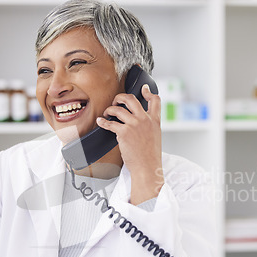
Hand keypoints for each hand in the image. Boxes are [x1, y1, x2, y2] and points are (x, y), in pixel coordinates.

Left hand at [97, 84, 163, 204]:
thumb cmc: (150, 157)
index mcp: (155, 121)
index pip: (155, 100)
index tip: (144, 89)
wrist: (147, 168)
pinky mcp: (124, 133)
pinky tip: (100, 121)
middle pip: (132, 99)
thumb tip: (138, 122)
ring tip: (106, 114)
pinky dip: (103, 122)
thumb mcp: (155, 137)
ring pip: (118, 109)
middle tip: (116, 102)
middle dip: (121, 97)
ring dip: (109, 110)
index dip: (149, 92)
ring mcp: (134, 125)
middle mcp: (145, 120)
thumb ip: (149, 127)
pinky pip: (110, 123)